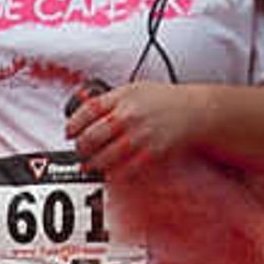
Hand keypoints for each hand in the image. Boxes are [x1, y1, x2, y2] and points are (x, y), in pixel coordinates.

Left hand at [63, 80, 198, 175]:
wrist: (194, 111)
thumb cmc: (163, 100)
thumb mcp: (134, 89)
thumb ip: (109, 100)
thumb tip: (83, 112)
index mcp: (122, 97)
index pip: (87, 111)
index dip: (73, 125)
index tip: (68, 132)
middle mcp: (129, 116)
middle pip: (92, 136)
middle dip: (80, 148)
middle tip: (79, 151)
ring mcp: (139, 136)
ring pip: (104, 156)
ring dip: (92, 163)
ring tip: (89, 165)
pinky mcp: (150, 153)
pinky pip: (124, 169)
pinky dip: (113, 173)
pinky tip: (108, 172)